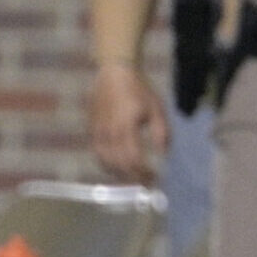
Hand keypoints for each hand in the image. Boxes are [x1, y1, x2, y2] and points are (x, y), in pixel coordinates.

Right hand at [90, 62, 170, 182]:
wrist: (114, 73)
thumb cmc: (139, 90)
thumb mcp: (156, 109)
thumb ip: (161, 133)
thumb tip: (164, 155)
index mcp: (126, 126)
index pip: (133, 159)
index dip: (143, 173)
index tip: (154, 179)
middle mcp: (109, 132)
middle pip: (119, 165)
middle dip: (133, 178)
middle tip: (145, 183)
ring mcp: (98, 132)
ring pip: (105, 162)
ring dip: (120, 174)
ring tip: (133, 177)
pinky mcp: (92, 130)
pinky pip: (97, 154)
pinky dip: (108, 165)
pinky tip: (119, 167)